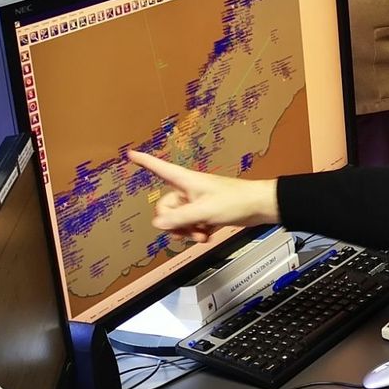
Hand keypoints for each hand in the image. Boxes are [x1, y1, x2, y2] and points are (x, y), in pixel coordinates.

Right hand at [126, 149, 279, 242]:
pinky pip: (191, 225)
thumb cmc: (236, 201)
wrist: (260, 207)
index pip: (160, 168)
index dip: (144, 161)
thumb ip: (179, 219)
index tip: (129, 153)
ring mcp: (197, 202)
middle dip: (174, 223)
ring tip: (201, 235)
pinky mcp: (206, 213)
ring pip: (178, 220)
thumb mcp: (204, 211)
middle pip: (165, 207)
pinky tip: (207, 235)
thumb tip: (157, 224)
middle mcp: (188, 190)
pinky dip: (196, 232)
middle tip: (190, 229)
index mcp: (186, 181)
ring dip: (186, 231)